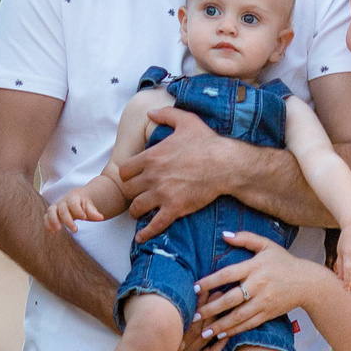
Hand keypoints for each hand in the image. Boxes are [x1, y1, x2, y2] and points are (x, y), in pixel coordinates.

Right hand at [45, 192, 103, 232]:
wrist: (76, 198)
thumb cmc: (84, 204)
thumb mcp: (90, 207)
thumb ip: (94, 212)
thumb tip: (101, 218)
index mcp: (73, 198)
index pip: (73, 202)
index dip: (77, 210)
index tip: (84, 218)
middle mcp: (63, 202)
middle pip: (62, 209)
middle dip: (68, 220)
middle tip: (75, 230)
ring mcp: (56, 207)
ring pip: (50, 211)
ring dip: (53, 220)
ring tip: (58, 230)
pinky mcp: (52, 213)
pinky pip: (46, 217)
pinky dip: (47, 224)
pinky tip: (53, 232)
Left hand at [119, 108, 240, 241]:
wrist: (226, 164)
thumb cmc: (207, 142)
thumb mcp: (185, 121)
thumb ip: (165, 115)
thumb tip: (149, 112)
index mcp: (151, 157)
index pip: (124, 170)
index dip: (127, 175)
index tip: (132, 177)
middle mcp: (152, 177)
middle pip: (128, 190)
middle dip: (131, 192)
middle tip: (136, 194)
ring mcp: (162, 194)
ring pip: (137, 208)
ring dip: (136, 211)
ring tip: (139, 212)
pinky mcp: (175, 209)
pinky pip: (154, 225)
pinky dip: (146, 233)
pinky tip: (141, 238)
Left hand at [195, 232, 331, 342]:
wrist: (307, 282)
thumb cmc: (284, 262)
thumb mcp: (267, 245)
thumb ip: (245, 238)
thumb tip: (224, 234)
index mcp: (255, 267)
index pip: (227, 274)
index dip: (209, 282)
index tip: (194, 288)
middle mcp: (258, 285)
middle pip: (230, 299)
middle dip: (210, 309)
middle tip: (194, 315)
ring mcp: (263, 301)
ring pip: (238, 316)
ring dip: (219, 325)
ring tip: (203, 332)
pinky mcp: (268, 313)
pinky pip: (248, 324)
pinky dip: (234, 330)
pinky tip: (221, 334)